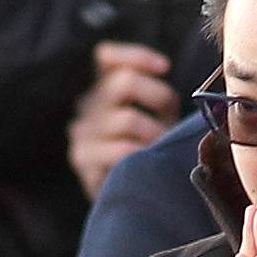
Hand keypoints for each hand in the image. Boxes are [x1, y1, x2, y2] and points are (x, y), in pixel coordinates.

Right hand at [70, 42, 180, 197]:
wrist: (126, 200)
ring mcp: (82, 133)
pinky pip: (120, 150)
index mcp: (102, 90)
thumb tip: (174, 83)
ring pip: (128, 119)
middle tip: (171, 122)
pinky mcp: (83, 160)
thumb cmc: (147, 155)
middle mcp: (87, 107)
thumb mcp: (155, 120)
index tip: (165, 67)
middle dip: (159, 97)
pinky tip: (148, 162)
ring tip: (162, 149)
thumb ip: (159, 100)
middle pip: (125, 82)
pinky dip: (142, 155)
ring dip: (155, 134)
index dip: (136, 56)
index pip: (106, 57)